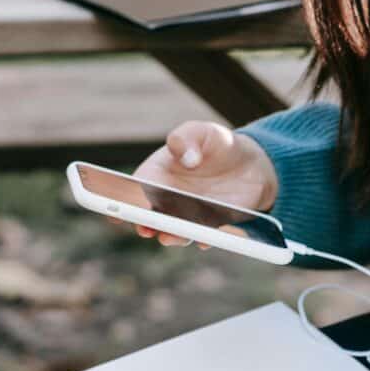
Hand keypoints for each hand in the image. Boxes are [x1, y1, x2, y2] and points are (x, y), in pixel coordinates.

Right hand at [127, 121, 278, 248]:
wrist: (253, 164)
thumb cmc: (218, 144)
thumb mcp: (203, 131)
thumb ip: (187, 138)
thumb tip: (186, 158)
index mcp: (158, 173)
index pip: (135, 188)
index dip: (122, 199)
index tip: (116, 209)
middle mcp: (169, 198)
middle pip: (150, 215)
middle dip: (145, 224)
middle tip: (145, 228)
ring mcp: (188, 214)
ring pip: (174, 230)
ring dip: (171, 236)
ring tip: (171, 237)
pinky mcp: (209, 226)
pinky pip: (203, 236)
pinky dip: (203, 239)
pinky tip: (205, 239)